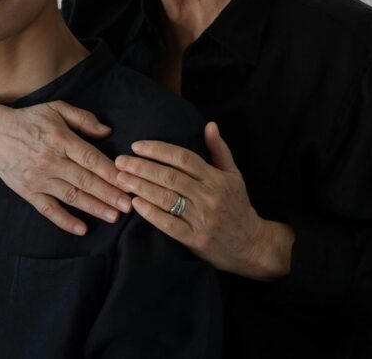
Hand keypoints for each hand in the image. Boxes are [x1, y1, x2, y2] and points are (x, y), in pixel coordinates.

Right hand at [0, 101, 131, 235]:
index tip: (128, 181)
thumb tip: (108, 132)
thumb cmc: (29, 119)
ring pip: (71, 196)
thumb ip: (83, 119)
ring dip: (94, 207)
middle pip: (84, 180)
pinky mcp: (28, 191)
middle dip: (109, 194)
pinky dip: (64, 220)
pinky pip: (48, 209)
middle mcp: (51, 161)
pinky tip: (81, 229)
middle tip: (128, 205)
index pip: (91, 158)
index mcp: (61, 139)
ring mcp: (39, 178)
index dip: (111, 172)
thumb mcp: (57, 108)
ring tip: (114, 216)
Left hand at [115, 122, 293, 279]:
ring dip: (141, 187)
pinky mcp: (196, 239)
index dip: (159, 150)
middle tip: (120, 161)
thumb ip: (220, 150)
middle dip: (142, 167)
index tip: (137, 146)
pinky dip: (151, 213)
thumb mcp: (234, 175)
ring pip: (167, 199)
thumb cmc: (238, 206)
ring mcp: (203, 219)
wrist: (252, 246)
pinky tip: (136, 204)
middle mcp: (210, 196)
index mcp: (217, 178)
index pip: (184, 158)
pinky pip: (169, 225)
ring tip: (121, 179)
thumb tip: (209, 125)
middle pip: (171, 177)